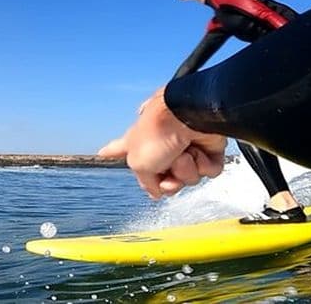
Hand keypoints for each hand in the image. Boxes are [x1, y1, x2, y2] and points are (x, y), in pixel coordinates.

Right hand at [98, 86, 226, 198]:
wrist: (188, 117)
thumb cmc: (158, 134)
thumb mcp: (137, 164)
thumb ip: (145, 183)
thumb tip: (157, 193)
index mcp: (137, 143)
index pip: (118, 149)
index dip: (110, 152)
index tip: (101, 153)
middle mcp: (160, 145)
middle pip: (163, 178)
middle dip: (168, 181)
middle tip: (167, 169)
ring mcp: (184, 146)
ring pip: (188, 178)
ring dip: (186, 170)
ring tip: (183, 152)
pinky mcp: (209, 148)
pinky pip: (209, 171)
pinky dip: (205, 165)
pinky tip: (199, 152)